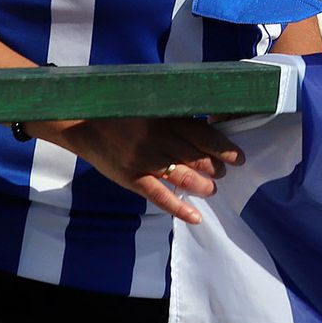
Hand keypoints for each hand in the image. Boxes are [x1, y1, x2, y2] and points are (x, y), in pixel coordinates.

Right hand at [32, 116, 244, 224]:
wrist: (84, 122)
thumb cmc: (124, 112)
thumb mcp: (153, 106)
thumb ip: (177, 117)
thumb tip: (208, 129)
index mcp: (167, 118)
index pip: (205, 136)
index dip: (224, 149)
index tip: (237, 158)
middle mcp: (159, 139)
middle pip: (198, 159)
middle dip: (215, 169)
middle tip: (222, 173)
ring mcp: (145, 160)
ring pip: (184, 179)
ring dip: (203, 187)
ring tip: (211, 189)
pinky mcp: (132, 179)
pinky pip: (160, 197)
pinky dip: (179, 209)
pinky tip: (195, 217)